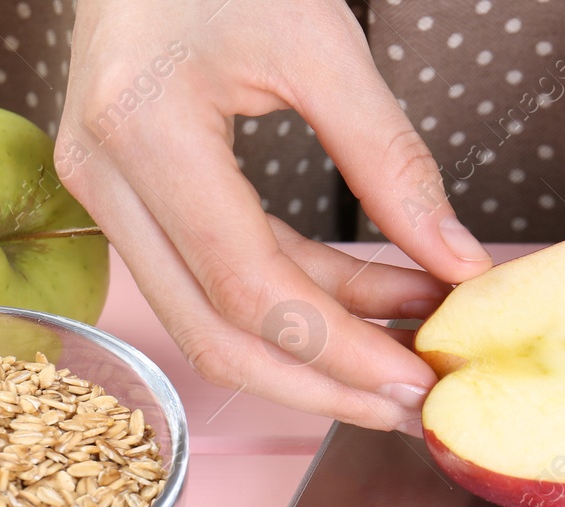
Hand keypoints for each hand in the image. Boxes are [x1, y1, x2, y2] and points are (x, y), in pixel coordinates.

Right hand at [57, 0, 493, 430]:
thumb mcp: (319, 40)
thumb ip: (390, 157)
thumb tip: (457, 262)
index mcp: (144, 131)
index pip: (249, 288)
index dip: (339, 351)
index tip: (415, 379)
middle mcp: (107, 179)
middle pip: (215, 334)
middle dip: (323, 384)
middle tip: (408, 407)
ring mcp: (108, 193)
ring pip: (212, 320)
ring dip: (317, 349)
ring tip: (410, 349)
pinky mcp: (132, 196)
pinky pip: (220, 275)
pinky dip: (300, 296)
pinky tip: (377, 299)